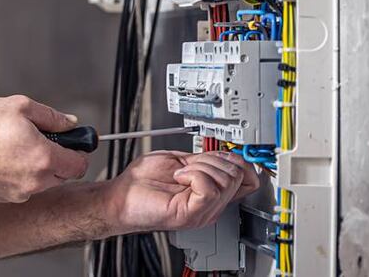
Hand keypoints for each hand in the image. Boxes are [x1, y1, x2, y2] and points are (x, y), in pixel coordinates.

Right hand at [0, 95, 88, 202]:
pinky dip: (22, 175)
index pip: (80, 164)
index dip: (79, 150)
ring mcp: (21, 192)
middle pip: (64, 174)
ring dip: (40, 167)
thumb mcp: (19, 106)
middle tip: (41, 139)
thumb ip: (51, 116)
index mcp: (44, 158)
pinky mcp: (7, 197)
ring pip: (44, 182)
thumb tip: (70, 122)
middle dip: (59, 158)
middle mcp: (36, 181)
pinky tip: (5, 158)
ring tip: (18, 147)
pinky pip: (25, 187)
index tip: (71, 141)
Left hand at [103, 150, 259, 232]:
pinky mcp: (192, 214)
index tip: (220, 155)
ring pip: (225, 180)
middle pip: (237, 174)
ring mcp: (203, 211)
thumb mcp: (181, 162)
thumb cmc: (142, 181)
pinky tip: (178, 178)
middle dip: (212, 160)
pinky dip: (193, 175)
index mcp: (211, 192)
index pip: (248, 178)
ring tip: (180, 174)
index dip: (238, 160)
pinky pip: (209, 188)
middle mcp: (212, 204)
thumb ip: (205, 161)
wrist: (121, 195)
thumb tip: (226, 154)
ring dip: (199, 167)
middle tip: (188, 166)